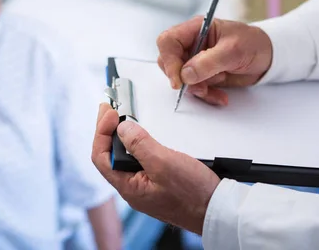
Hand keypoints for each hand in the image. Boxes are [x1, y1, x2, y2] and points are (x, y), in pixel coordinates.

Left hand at [92, 104, 220, 234]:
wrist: (217, 210)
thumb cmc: (193, 194)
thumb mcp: (163, 164)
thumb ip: (139, 145)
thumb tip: (122, 128)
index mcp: (128, 187)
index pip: (101, 157)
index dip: (101, 131)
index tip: (108, 112)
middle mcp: (133, 188)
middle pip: (110, 155)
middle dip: (107, 130)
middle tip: (109, 108)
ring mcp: (145, 185)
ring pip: (125, 157)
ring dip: (122, 136)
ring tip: (120, 117)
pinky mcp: (158, 181)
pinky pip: (140, 160)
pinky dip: (137, 144)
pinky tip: (141, 134)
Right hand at [157, 17, 272, 104]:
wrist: (269, 57)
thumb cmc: (253, 44)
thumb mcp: (233, 50)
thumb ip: (208, 62)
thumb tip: (185, 75)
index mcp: (196, 29)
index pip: (168, 41)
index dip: (169, 60)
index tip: (179, 79)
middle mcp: (192, 44)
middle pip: (169, 61)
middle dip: (183, 78)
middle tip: (200, 86)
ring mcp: (196, 60)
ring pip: (181, 79)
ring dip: (197, 89)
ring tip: (215, 90)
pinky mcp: (203, 75)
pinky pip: (194, 88)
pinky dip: (206, 95)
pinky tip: (221, 96)